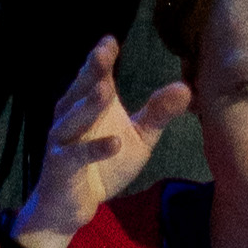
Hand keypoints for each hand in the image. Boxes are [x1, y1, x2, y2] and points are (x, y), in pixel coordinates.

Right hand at [10, 31, 192, 247]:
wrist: (70, 205)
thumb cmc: (103, 165)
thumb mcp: (138, 139)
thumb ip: (158, 113)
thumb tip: (186, 87)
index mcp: (90, 104)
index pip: (95, 76)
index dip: (101, 58)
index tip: (111, 42)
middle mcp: (71, 116)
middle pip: (81, 90)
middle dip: (91, 72)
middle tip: (103, 53)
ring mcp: (63, 141)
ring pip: (73, 119)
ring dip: (88, 105)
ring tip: (104, 91)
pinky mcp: (61, 167)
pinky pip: (77, 157)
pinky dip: (95, 149)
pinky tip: (113, 142)